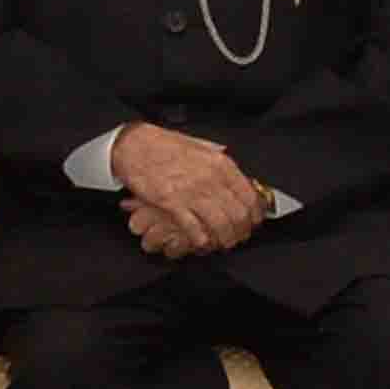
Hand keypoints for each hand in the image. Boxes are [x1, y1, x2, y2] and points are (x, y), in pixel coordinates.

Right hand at [112, 126, 268, 259]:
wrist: (134, 146)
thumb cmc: (163, 145)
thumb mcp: (200, 145)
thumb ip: (219, 160)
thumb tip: (234, 174)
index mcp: (220, 163)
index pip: (249, 195)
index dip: (254, 215)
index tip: (253, 222)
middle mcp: (210, 178)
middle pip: (238, 214)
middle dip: (241, 231)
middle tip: (239, 236)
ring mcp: (192, 192)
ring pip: (221, 225)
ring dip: (225, 239)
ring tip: (223, 243)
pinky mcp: (173, 204)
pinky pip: (195, 229)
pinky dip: (202, 240)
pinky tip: (202, 241)